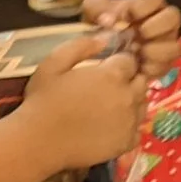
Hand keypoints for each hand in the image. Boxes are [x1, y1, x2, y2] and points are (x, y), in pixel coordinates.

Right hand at [17, 32, 147, 172]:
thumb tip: (106, 38)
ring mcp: (129, 122)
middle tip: (108, 88)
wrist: (38, 142)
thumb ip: (82, 46)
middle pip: (141, 81)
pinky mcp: (126, 143)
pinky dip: (129, 127)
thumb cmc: (42, 101)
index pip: (130, 61)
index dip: (119, 62)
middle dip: (129, 80)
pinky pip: (138, 130)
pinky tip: (112, 127)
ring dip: (131, 102)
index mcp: (112, 75)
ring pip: (142, 105)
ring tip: (110, 107)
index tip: (106, 68)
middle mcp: (127, 97)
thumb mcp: (54, 63)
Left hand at [81, 0, 180, 80]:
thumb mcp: (95, 10)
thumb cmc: (103, 23)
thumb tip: (108, 20)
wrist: (102, 50)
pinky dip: (153, 68)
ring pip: (175, 45)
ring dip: (157, 50)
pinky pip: (167, 66)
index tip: (127, 15)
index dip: (144, 5)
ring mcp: (165, 43)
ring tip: (137, 52)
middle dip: (155, 26)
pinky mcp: (163, 64)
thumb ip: (98, 8)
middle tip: (137, 34)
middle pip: (174, 16)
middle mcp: (163, 21)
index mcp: (148, 4)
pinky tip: (137, 67)